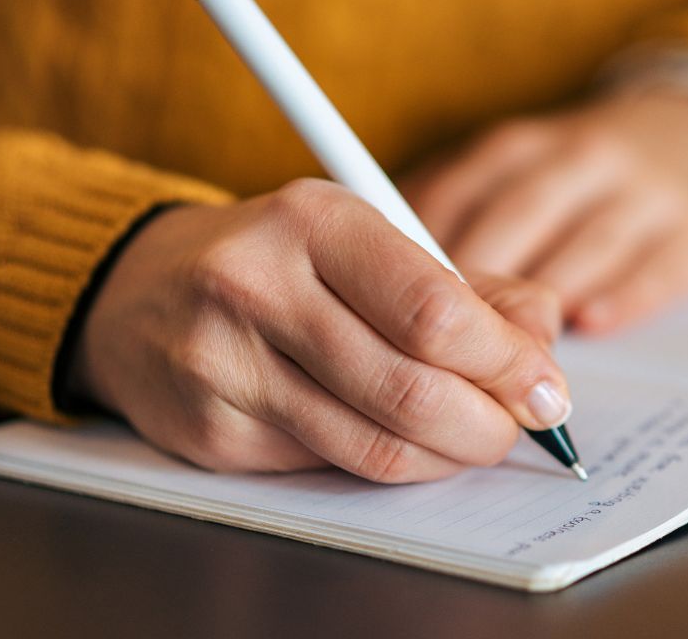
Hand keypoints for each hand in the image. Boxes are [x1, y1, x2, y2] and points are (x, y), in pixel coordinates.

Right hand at [67, 179, 569, 482]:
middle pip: (411, 387)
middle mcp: (259, 285)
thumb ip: (468, 285)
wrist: (140, 291)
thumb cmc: (283, 260)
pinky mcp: (211, 431)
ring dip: (448, 455)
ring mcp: (225, 364)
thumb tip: (543, 339)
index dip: (507, 362)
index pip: (434, 310)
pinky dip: (391, 463)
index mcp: (315, 220)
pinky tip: (405, 440)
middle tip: (519, 427)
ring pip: (375, 444)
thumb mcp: (372, 240)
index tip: (546, 387)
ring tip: (473, 438)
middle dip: (489, 423)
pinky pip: (332, 467)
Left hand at [404, 89, 687, 332]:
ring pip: (587, 244)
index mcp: (521, 147)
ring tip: (508, 355)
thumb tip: (374, 276)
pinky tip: (590, 324)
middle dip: (479, 285)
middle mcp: (583, 159)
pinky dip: (622, 297)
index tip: (391, 305)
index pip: (460, 194)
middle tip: (444, 347)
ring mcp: (646, 194)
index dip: (423, 253)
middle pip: (519, 219)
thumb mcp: (512, 173)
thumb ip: (451, 214)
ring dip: (545, 299)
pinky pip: (658, 268)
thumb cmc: (575, 178)